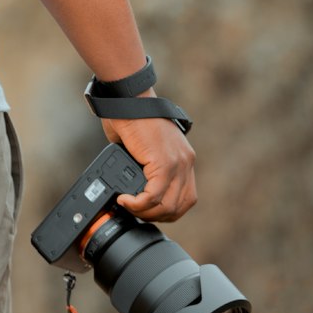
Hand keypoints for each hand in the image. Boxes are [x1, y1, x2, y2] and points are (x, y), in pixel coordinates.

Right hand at [99, 101, 197, 222]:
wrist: (127, 97)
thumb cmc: (128, 114)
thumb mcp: (144, 146)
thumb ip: (145, 165)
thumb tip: (132, 185)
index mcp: (183, 157)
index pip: (186, 197)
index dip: (167, 210)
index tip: (147, 210)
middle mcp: (186, 161)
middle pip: (180, 206)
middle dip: (155, 215)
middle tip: (134, 211)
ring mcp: (177, 162)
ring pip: (168, 205)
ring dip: (145, 212)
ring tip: (127, 205)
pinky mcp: (164, 162)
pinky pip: (154, 196)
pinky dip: (138, 204)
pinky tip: (125, 200)